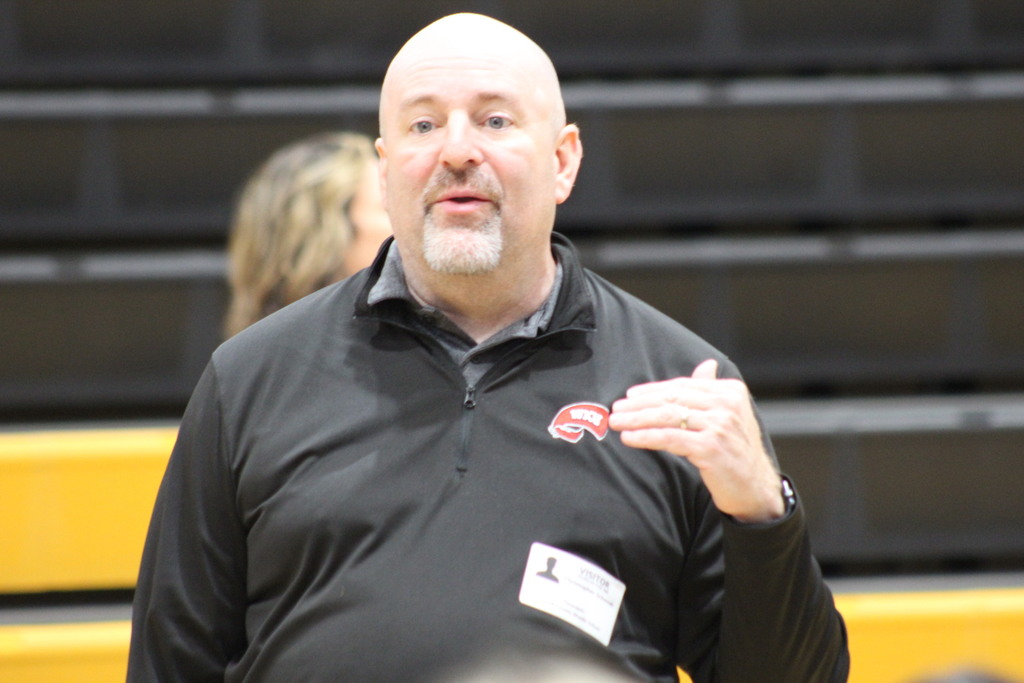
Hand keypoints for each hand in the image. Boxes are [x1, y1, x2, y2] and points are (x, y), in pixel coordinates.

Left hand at [608, 359, 784, 522]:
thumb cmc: (736, 451)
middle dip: (640, 404)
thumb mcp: (730, 415)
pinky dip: (645, 436)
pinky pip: (669, 438)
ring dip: (636, 419)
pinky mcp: (710, 447)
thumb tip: (706, 364)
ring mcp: (720, 425)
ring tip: (616, 422)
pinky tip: (629, 438)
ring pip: (667, 417)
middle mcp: (727, 405)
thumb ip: (713, 390)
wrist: (755, 488)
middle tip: (616, 408)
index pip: (683, 386)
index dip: (653, 389)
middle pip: (672, 399)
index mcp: (731, 391)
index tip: (630, 394)